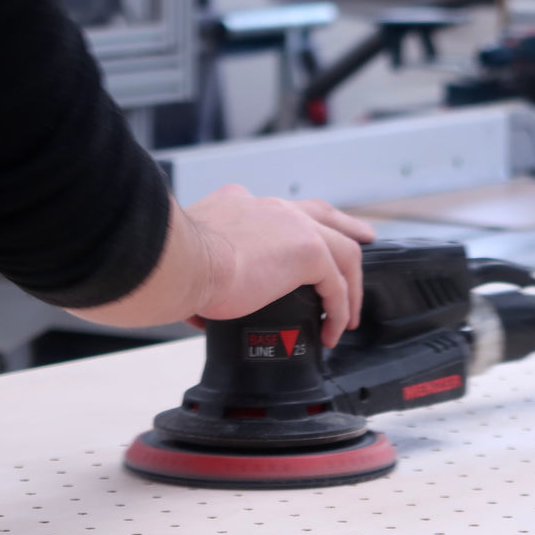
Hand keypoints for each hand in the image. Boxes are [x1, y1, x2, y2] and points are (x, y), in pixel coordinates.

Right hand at [68, 190, 374, 347]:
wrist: (177, 262)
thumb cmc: (170, 266)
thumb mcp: (190, 261)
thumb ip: (204, 275)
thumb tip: (200, 308)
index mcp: (239, 205)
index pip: (277, 213)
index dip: (294, 229)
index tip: (297, 245)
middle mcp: (268, 207)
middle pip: (322, 214)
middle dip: (346, 227)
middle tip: (364, 239)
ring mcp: (291, 225)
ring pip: (341, 249)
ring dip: (349, 284)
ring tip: (348, 314)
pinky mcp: (307, 250)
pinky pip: (336, 282)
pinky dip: (340, 307)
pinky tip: (333, 329)